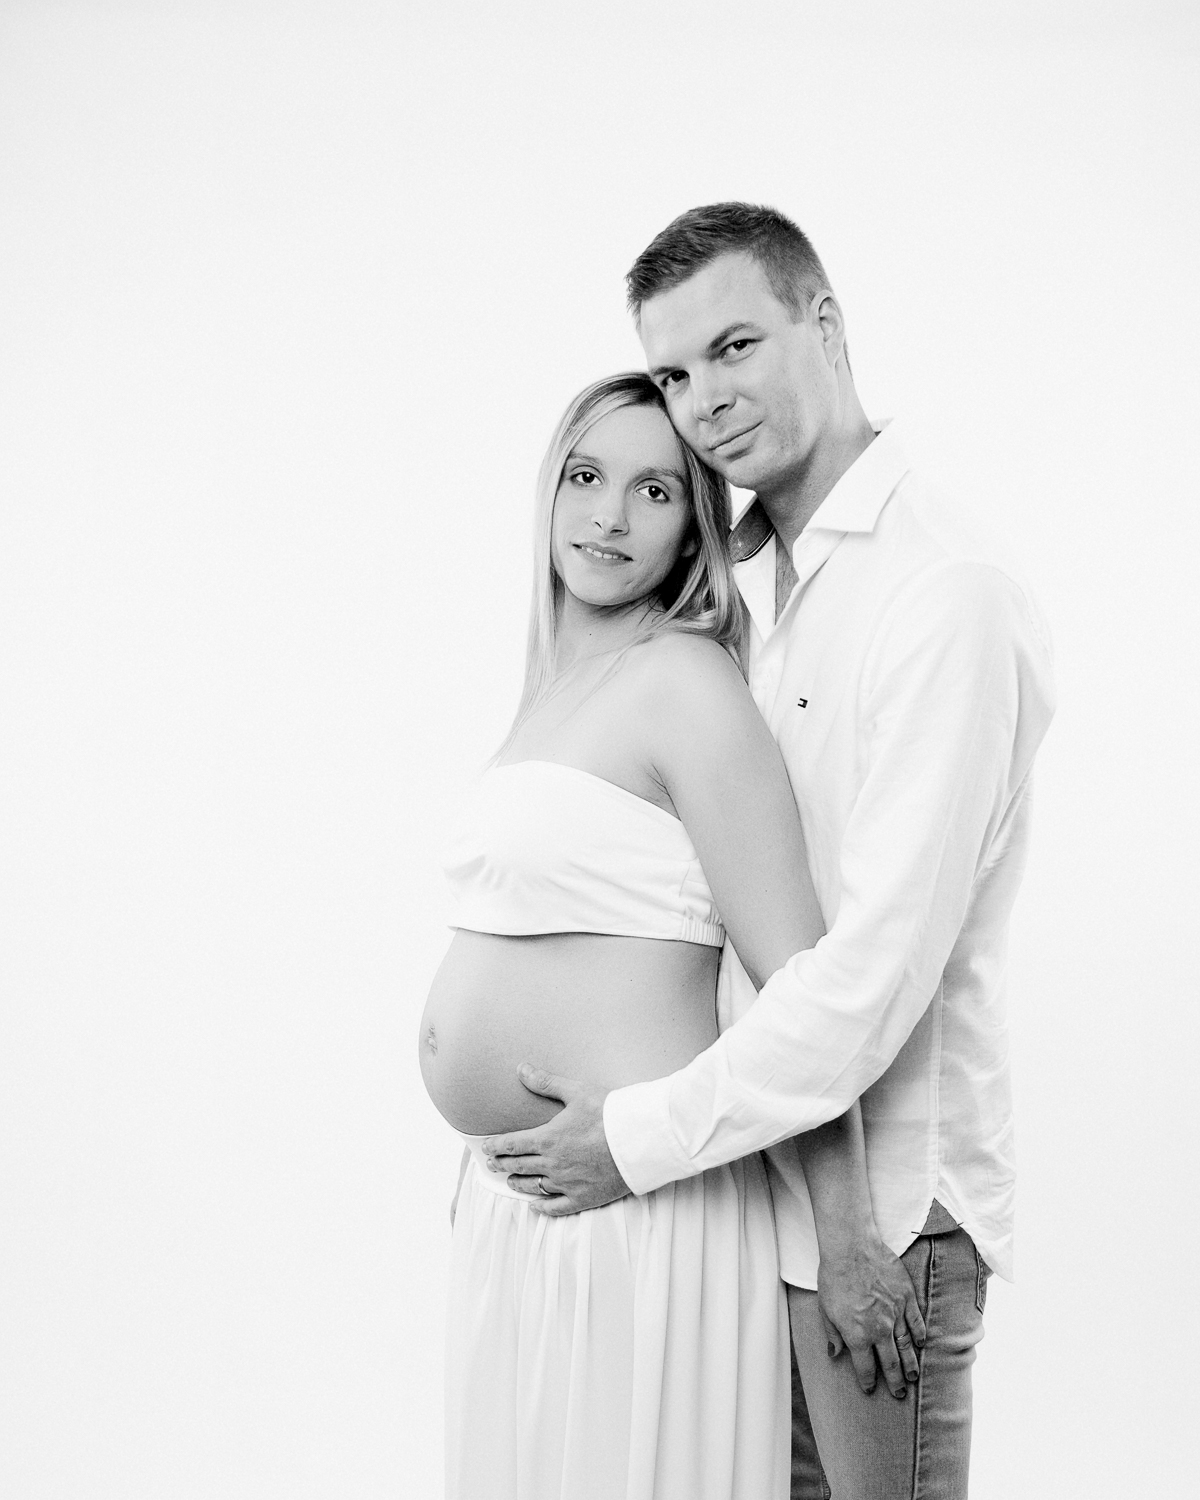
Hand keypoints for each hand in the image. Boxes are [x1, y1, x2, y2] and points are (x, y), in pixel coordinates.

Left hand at [482, 1064, 630, 1215]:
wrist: (639, 1139)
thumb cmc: (609, 1112)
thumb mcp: (576, 1091)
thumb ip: (546, 1083)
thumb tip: (521, 1068)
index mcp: (548, 1138)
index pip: (512, 1145)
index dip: (495, 1146)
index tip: (485, 1147)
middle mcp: (553, 1164)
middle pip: (518, 1166)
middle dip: (502, 1164)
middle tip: (491, 1164)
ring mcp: (567, 1183)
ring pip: (533, 1187)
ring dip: (517, 1183)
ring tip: (509, 1180)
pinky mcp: (584, 1197)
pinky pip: (556, 1207)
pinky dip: (542, 1207)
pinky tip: (534, 1205)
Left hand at [817, 1230, 925, 1398]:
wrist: (851, 1248)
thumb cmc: (833, 1277)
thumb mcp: (825, 1310)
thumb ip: (833, 1335)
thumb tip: (835, 1354)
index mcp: (858, 1336)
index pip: (865, 1367)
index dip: (868, 1381)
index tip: (870, 1388)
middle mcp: (879, 1330)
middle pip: (890, 1363)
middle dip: (894, 1381)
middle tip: (899, 1393)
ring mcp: (895, 1314)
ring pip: (906, 1346)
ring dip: (910, 1364)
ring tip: (913, 1377)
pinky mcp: (906, 1297)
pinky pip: (916, 1321)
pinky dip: (919, 1335)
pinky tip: (920, 1344)